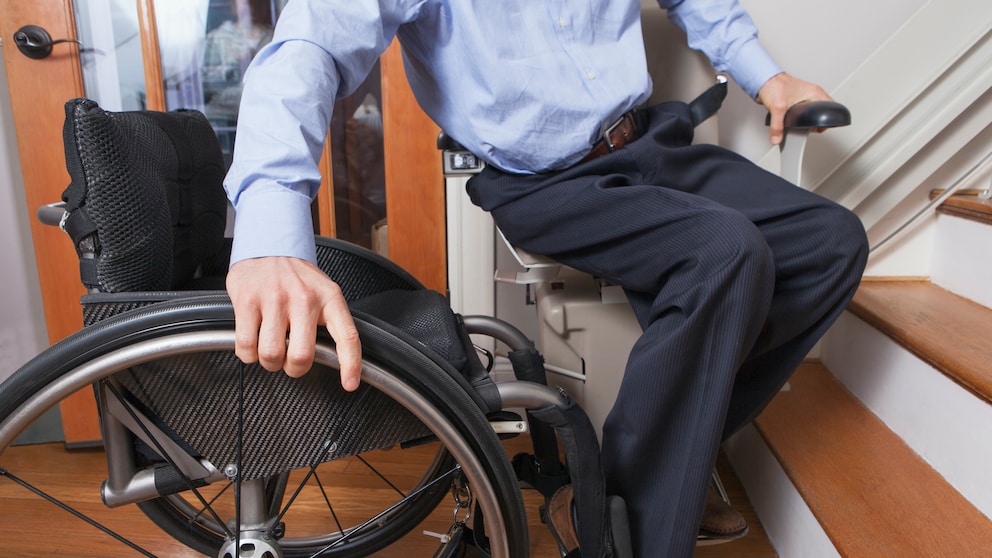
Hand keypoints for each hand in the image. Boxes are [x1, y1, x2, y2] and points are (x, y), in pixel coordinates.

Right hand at [226, 256, 361, 390]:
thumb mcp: (323, 292)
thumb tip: (337, 360)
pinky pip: (246, 345)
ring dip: (269, 362)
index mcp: (330, 298)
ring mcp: (274, 299)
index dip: (351, 365)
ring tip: (270, 348)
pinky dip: (247, 354)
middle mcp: (304, 298)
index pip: (347, 336)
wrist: (268, 247)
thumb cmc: (297, 278)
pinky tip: (252, 342)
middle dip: (293, 369)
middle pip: (301, 356)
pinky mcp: (247, 300)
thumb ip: (330, 321)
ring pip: (270, 354)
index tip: (349, 384)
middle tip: (289, 361)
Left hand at [756, 72, 831, 145]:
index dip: (825, 121)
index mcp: (814, 93)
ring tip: (797, 126)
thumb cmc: (774, 84)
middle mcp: (811, 95)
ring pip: (809, 115)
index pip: (829, 109)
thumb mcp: (777, 107)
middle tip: (806, 128)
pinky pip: (800, 115)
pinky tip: (789, 123)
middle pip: (819, 114)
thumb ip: (777, 126)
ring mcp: (804, 99)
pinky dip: (795, 121)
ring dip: (803, 123)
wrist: (763, 80)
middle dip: (813, 124)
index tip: (817, 129)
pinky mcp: (795, 103)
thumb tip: (777, 138)